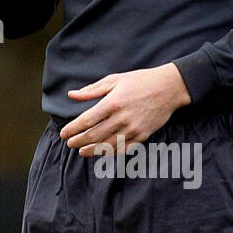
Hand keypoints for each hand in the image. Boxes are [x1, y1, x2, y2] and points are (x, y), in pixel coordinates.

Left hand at [60, 64, 191, 153]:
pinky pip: (123, 149)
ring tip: (82, 151)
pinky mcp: (143, 135)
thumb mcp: (114, 80)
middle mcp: (122, 118)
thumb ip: (92, 90)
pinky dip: (110, 153)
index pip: (86, 120)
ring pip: (107, 145)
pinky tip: (102, 152)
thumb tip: (72, 95)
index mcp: (112, 102)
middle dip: (79, 141)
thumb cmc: (140, 81)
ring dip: (92, 150)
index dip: (72, 129)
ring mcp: (133, 128)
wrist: (169, 88)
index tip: (64, 134)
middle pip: (94, 135)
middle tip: (70, 144)